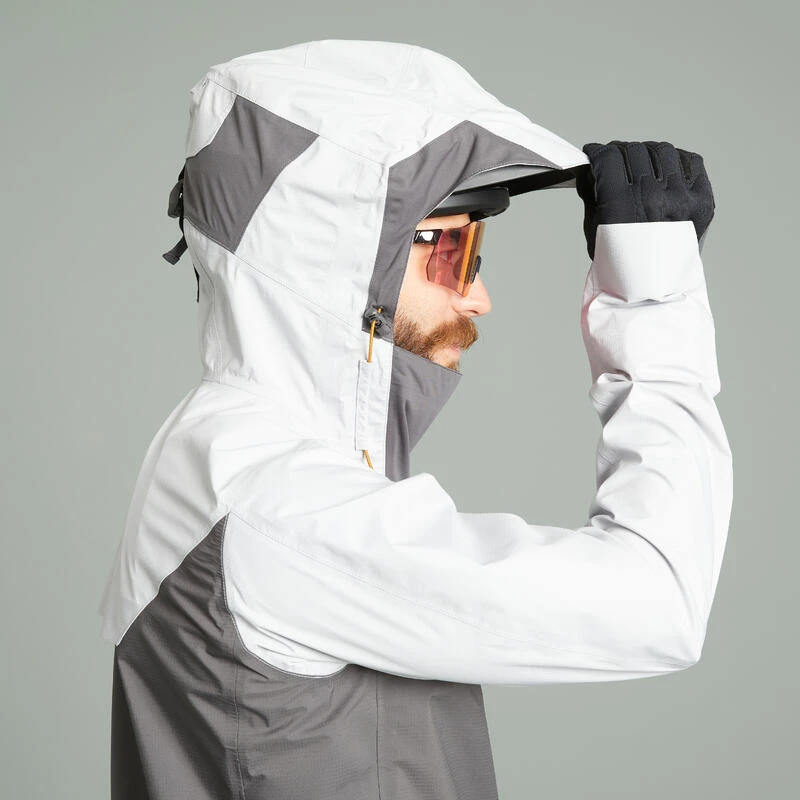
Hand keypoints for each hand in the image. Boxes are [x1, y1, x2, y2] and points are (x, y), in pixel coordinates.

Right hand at [575, 140, 714, 259]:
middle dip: (618, 153)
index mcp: (624, 207)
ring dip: (646, 154)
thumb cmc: (621, 269)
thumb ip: (593, 192)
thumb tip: (592, 166)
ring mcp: (683, 199)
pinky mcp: (703, 201)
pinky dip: (675, 161)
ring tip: (640, 166)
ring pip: (662, 151)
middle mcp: (655, 198)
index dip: (597, 152)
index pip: (608, 157)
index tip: (594, 154)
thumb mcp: (594, 231)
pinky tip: (664, 172)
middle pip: (633, 150)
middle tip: (613, 161)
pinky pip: (691, 162)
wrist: (654, 294)